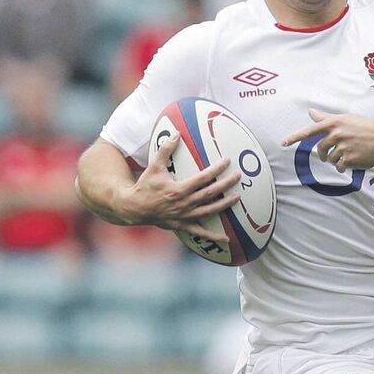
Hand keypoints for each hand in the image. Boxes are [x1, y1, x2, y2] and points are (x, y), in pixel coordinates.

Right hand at [124, 133, 241, 240]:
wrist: (135, 207)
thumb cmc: (145, 186)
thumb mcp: (154, 166)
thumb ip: (165, 149)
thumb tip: (176, 133)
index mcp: (178, 189)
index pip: (203, 178)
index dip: (216, 169)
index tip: (227, 162)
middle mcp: (184, 203)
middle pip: (210, 193)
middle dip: (226, 184)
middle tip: (238, 177)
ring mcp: (184, 216)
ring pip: (209, 210)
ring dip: (225, 204)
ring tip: (237, 197)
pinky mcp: (182, 225)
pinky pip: (200, 232)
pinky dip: (213, 237)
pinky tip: (226, 239)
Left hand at [282, 109, 373, 172]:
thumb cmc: (365, 128)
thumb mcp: (346, 119)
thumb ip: (327, 118)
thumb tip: (310, 112)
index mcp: (334, 122)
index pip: (310, 131)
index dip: (295, 137)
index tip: (283, 143)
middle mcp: (337, 133)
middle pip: (320, 149)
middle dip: (323, 154)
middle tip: (331, 155)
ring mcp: (343, 146)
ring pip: (329, 159)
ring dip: (336, 160)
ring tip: (349, 154)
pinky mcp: (350, 159)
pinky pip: (339, 167)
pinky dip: (344, 167)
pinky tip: (353, 161)